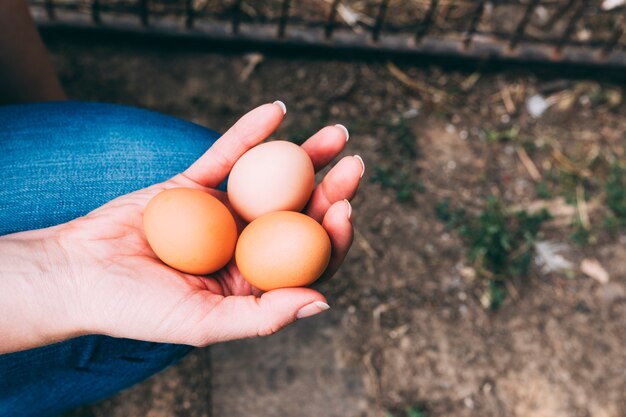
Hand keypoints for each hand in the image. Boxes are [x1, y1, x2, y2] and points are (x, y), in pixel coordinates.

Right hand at [0, 103, 362, 352]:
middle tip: (354, 165)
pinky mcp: (195, 184)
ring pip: (273, 181)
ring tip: (335, 134)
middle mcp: (245, 246)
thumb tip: (324, 301)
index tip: (343, 209)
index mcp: (253, 282)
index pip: (307, 260)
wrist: (77, 274)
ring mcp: (222, 213)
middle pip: (299, 216)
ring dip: (306, 156)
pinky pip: (227, 154)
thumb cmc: (135, 308)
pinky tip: (277, 111)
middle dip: (332, 189)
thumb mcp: (203, 322)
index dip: (333, 236)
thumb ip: (262, 316)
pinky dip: (250, 133)